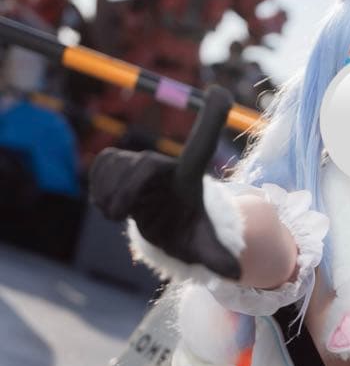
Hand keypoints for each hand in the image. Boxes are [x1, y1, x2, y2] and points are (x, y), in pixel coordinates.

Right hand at [89, 86, 240, 279]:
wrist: (167, 229)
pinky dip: (99, 186)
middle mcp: (164, 164)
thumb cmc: (190, 234)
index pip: (200, 146)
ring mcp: (140, 163)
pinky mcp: (119, 166)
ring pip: (116, 165)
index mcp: (189, 177)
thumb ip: (219, 260)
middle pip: (140, 166)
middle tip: (124, 215)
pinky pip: (101, 166)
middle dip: (126, 193)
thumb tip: (235, 274)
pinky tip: (108, 204)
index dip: (212, 119)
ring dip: (110, 194)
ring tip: (120, 214)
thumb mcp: (205, 249)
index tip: (222, 91)